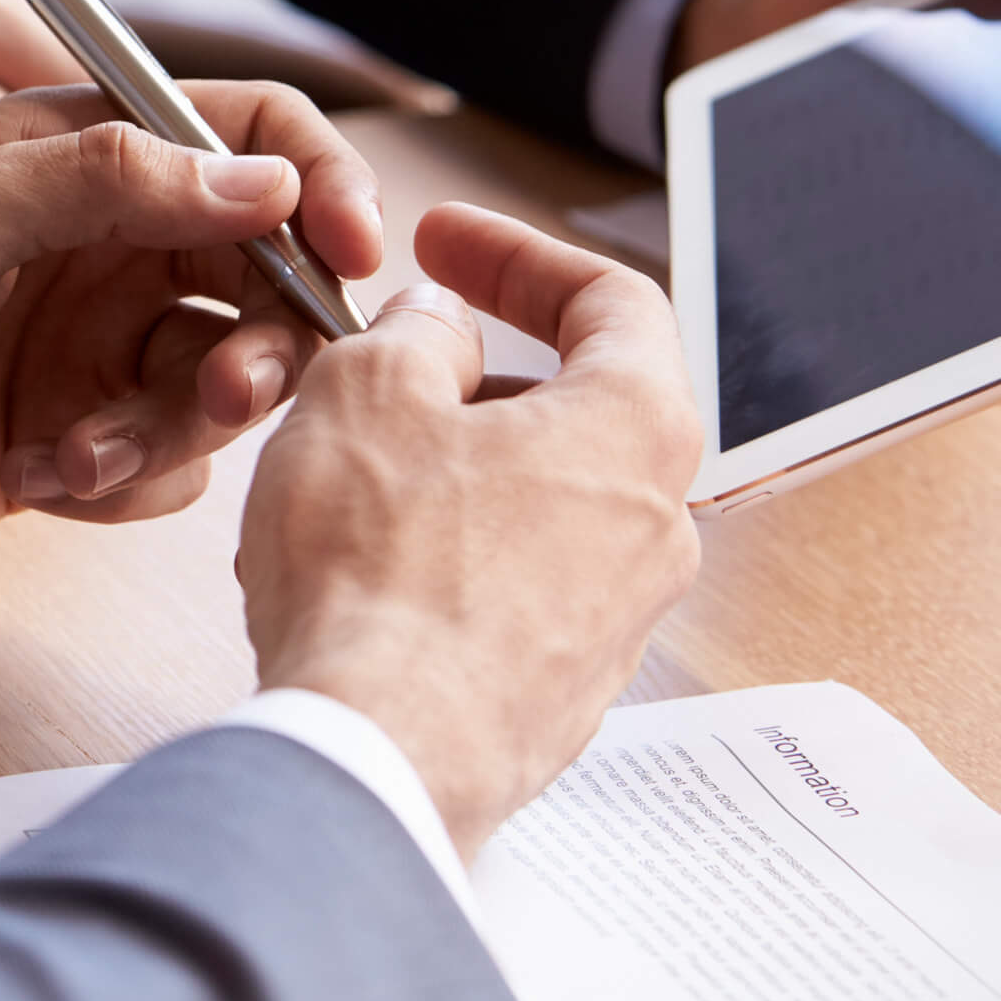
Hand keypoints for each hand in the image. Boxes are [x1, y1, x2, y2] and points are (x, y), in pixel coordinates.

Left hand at [0, 85, 386, 586]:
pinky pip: (164, 460)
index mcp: (70, 149)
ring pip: (220, 375)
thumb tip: (263, 184)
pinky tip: (37, 485)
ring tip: (79, 456)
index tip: (347, 263)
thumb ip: (106, 185)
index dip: (319, 188)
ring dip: (176, 424)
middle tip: (219, 396)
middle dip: (263, 337)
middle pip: (262, 271)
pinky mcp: (61, 436)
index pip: (248, 137)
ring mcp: (78, 341)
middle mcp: (92, 238)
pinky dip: (124, 478)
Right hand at [239, 205, 702, 859]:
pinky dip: (444, 556)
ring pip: (535, 502)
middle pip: (574, 407)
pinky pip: (509, 589)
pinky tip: (357, 567)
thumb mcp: (367, 390)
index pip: (612, 300)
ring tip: (347, 473)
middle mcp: (653, 527)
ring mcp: (615, 620)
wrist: (377, 756)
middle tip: (382, 366)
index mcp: (634, 429)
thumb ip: (415, 334)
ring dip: (448, 469)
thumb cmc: (381, 577)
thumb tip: (438, 327)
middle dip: (471, 376)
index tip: (445, 244)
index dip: (517, 255)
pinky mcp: (560, 690)